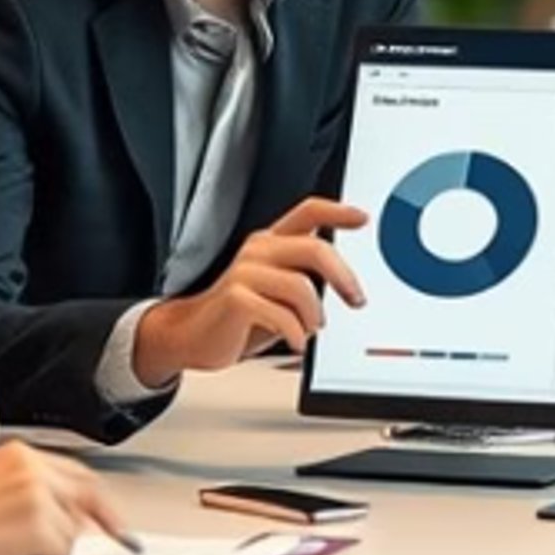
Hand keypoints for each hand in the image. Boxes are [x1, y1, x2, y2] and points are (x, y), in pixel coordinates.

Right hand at [0, 441, 128, 554]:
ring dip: (50, 551)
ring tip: (9, 554)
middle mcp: (34, 468)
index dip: (96, 498)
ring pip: (71, 532)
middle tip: (119, 539)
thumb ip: (27, 491)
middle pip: (89, 494)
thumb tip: (66, 515)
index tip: (111, 518)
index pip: (75, 472)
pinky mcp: (40, 525)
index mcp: (19, 454)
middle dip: (105, 519)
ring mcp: (39, 495)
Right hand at [133, 198, 369, 388]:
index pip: (308, 212)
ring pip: (302, 287)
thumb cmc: (238, 316)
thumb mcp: (276, 292)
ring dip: (315, 316)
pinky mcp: (236, 298)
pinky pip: (283, 315)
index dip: (338, 212)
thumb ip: (304, 278)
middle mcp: (258, 251)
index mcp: (270, 243)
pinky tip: (296, 343)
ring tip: (310, 329)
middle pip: (315, 248)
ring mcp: (244, 272)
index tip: (363, 218)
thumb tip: (346, 286)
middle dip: (344, 277)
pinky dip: (297, 334)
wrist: (191, 336)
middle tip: (356, 300)